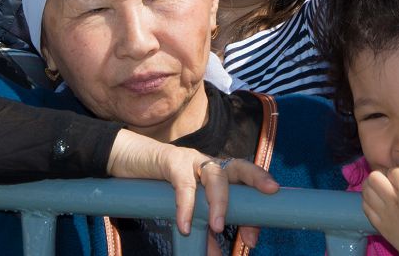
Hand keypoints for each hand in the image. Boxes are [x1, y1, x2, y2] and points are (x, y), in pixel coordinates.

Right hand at [107, 130, 277, 239]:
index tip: (255, 237)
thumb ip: (201, 230)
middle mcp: (208, 164)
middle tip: (270, 192)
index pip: (242, 184)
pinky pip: (183, 182)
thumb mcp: (185, 211)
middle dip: (256, 177)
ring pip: (215, 174)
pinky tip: (183, 225)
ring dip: (220, 201)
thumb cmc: (160, 186)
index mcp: (216, 174)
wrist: (128, 162)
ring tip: (218, 227)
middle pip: (238, 166)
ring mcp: (192, 160)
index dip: (252, 208)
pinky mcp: (172, 161)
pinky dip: (185, 204)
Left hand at [361, 166, 398, 255]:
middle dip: (381, 175)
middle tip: (389, 180)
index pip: (394, 170)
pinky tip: (377, 203)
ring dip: (371, 187)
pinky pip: (366, 208)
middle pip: (374, 177)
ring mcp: (383, 212)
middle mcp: (391, 197)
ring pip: (366, 191)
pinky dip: (368, 202)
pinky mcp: (380, 225)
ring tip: (380, 188)